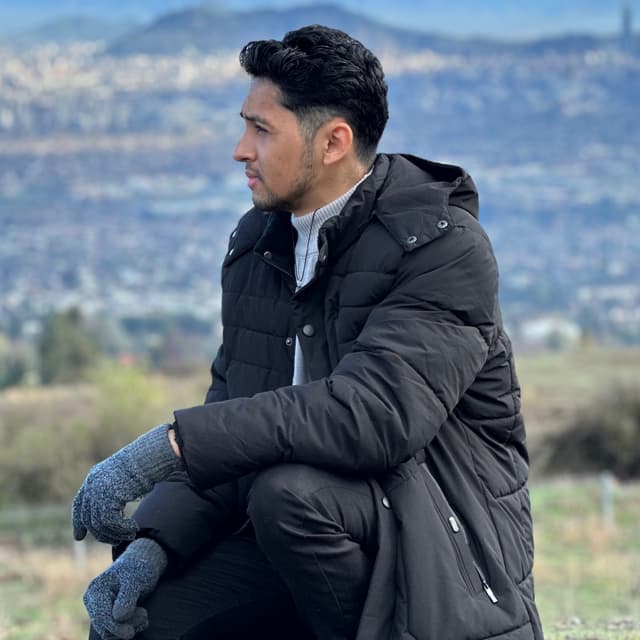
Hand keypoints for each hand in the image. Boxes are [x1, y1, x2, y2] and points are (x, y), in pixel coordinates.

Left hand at [72, 423, 181, 543]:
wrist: (149, 456)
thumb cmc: (144, 464)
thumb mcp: (123, 476)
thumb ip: (113, 490)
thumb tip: (114, 509)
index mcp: (94, 476)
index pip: (79, 504)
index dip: (78, 521)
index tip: (78, 537)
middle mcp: (92, 484)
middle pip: (88, 517)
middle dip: (100, 533)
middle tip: (114, 541)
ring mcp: (98, 490)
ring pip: (99, 523)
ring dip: (114, 534)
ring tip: (128, 536)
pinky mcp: (108, 497)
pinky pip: (110, 522)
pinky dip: (122, 529)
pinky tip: (133, 529)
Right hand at [85, 537, 167, 639]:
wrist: (142, 563)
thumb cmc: (138, 569)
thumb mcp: (136, 580)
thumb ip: (127, 597)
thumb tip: (118, 617)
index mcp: (96, 590)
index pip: (101, 617)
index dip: (116, 627)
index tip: (131, 632)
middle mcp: (92, 600)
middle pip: (104, 626)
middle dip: (125, 626)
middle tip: (145, 617)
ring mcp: (98, 608)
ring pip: (110, 630)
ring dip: (129, 627)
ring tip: (145, 616)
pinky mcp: (106, 613)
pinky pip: (114, 628)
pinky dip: (128, 626)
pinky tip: (141, 620)